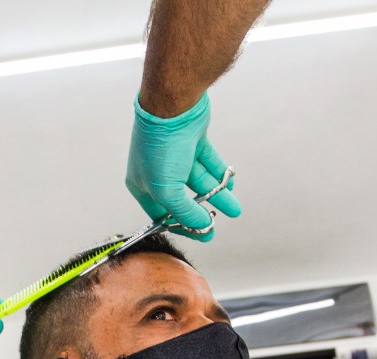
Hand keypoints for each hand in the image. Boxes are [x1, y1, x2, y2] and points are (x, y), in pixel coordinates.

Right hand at [125, 91, 240, 239]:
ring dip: (217, 196)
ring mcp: (176, 155)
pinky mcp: (193, 141)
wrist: (173, 105)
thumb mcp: (167, 190)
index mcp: (142, 184)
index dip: (180, 226)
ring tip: (235, 209)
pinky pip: (208, 163)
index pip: (161, 214)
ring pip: (199, 182)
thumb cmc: (160, 146)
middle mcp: (157, 171)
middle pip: (183, 199)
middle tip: (216, 225)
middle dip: (201, 212)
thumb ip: (184, 212)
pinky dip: (219, 174)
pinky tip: (230, 185)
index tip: (200, 235)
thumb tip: (201, 226)